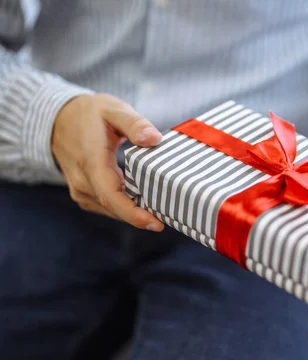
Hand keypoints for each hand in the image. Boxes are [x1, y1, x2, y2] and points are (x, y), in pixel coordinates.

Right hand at [52, 94, 163, 230]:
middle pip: (115, 208)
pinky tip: (143, 200)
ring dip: (135, 212)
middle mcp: (83, 181)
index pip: (111, 196)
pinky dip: (125, 206)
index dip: (134, 214)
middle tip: (170, 215)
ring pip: (112, 210)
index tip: (156, 224)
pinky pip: (107, 206)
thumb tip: (154, 139)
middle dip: (142, 216)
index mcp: (91, 162)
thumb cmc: (89, 114)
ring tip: (161, 208)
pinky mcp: (84, 193)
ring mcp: (81, 189)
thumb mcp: (113, 110)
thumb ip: (134, 124)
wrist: (59, 119)